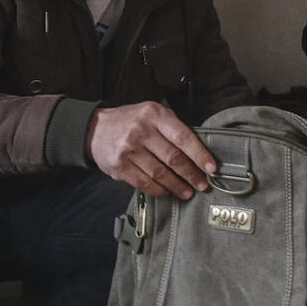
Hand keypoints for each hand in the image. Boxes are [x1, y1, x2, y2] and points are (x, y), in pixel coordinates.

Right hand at [86, 102, 214, 198]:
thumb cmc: (130, 122)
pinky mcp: (119, 166)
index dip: (199, 155)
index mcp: (153, 115)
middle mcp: (140, 131)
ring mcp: (128, 150)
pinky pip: (144, 183)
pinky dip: (159, 190)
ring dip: (177, 186)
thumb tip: (198, 152)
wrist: (95, 130)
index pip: (183, 137)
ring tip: (187, 192)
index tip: (211, 168)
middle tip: (203, 184)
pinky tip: (167, 191)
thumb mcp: (152, 114)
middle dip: (191, 174)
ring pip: (160, 173)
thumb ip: (172, 128)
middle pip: (173, 158)